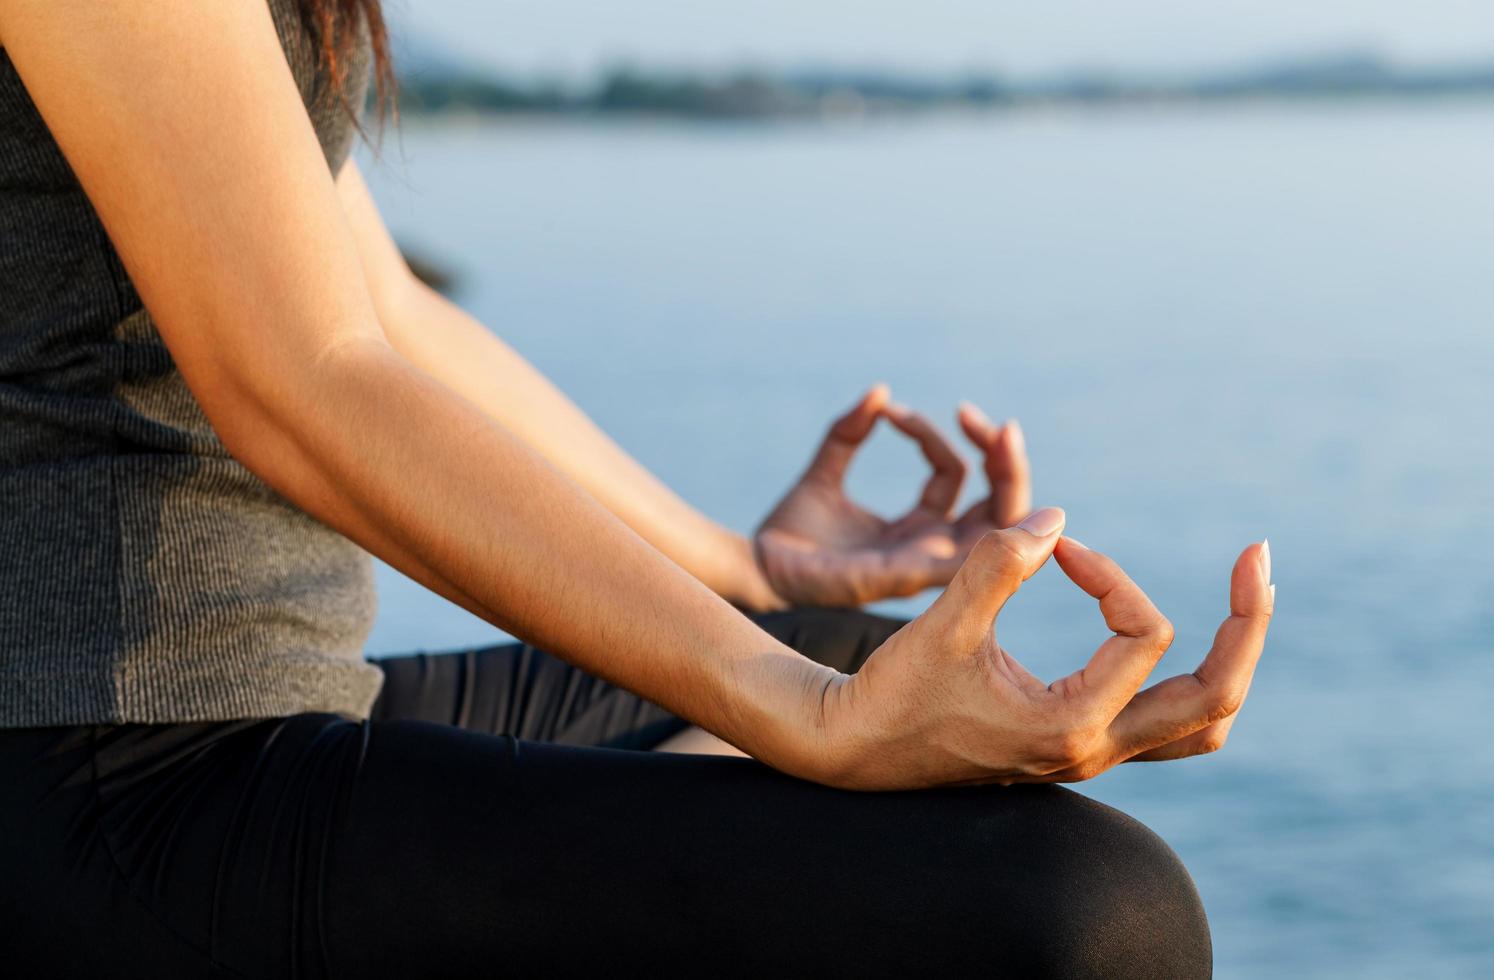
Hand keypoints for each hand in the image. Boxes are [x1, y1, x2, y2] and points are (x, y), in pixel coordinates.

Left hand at [754, 384, 1031, 606]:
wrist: (757, 567)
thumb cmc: (789, 534)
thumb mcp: (822, 473)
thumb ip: (847, 434)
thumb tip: (879, 392)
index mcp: (914, 528)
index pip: (955, 477)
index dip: (935, 435)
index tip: (892, 412)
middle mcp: (928, 548)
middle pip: (999, 507)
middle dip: (1007, 459)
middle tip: (992, 420)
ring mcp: (923, 566)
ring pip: (1002, 528)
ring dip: (1011, 478)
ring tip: (1001, 432)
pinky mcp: (909, 576)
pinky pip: (969, 554)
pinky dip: (990, 518)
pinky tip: (982, 473)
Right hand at [805, 507, 1274, 790]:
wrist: (856, 749)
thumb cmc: (893, 690)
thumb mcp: (943, 622)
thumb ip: (999, 563)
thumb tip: (1058, 518)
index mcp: (1069, 725)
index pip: (1142, 632)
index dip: (1109, 571)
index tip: (1057, 545)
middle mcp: (1092, 750)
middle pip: (1216, 698)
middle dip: (1248, 625)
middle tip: (1258, 559)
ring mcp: (1089, 755)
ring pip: (1201, 724)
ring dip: (1228, 661)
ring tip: (1243, 602)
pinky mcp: (1075, 747)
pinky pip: (1164, 724)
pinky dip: (1184, 677)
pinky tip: (1164, 629)